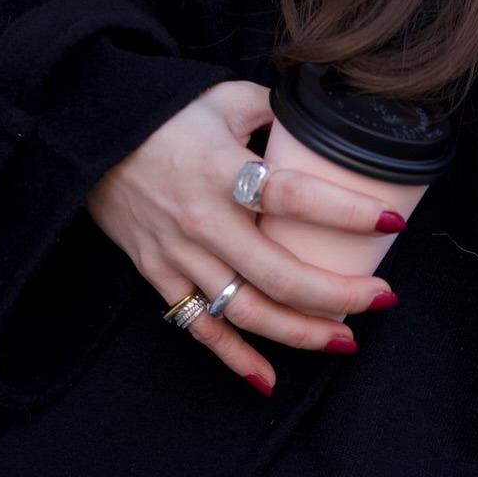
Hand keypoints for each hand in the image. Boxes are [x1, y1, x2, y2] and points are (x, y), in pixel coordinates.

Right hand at [85, 80, 401, 391]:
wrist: (86, 140)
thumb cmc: (160, 116)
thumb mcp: (220, 97)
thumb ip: (274, 110)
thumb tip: (322, 124)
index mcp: (220, 170)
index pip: (294, 196)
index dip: (346, 212)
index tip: (391, 221)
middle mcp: (202, 221)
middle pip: (280, 275)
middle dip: (339, 296)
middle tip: (382, 298)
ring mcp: (180, 256)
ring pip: (248, 312)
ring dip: (302, 334)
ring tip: (345, 340)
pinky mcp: (161, 277)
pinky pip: (202, 328)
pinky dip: (234, 358)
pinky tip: (269, 379)